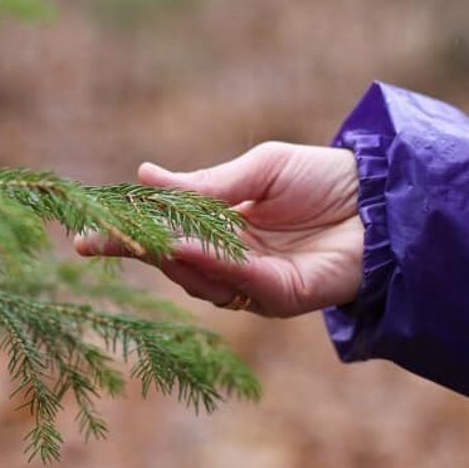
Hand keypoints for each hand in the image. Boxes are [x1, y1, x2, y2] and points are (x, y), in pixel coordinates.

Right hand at [76, 142, 363, 317]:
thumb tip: (144, 175)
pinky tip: (186, 248)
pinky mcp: (281, 297)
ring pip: (197, 279)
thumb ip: (205, 185)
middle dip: (136, 251)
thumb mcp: (258, 169)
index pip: (164, 233)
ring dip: (172, 258)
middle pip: (172, 262)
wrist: (384, 197)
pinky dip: (210, 267)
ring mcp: (255, 283)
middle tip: (99, 240)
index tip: (83, 235)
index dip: (126, 235)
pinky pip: (238, 285)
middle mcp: (233, 259)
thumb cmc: (326, 177)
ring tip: (148, 238)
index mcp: (224, 226)